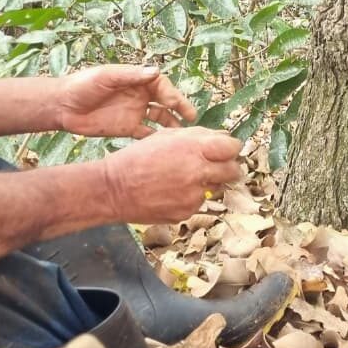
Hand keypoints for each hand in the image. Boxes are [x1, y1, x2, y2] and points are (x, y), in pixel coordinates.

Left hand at [55, 66, 198, 137]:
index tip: (176, 103)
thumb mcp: (106, 77)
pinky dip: (158, 138)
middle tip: (192, 118)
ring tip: (183, 135)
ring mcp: (135, 112)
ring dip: (172, 124)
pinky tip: (167, 146)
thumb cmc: (83, 85)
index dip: (172, 94)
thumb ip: (130, 76)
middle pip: (166, 101)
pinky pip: (148, 133)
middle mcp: (140, 95)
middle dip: (180, 108)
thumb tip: (155, 71)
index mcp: (136, 80)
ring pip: (160, 118)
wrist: (62, 106)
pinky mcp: (128, 128)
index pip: (161, 85)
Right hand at [100, 127, 243, 224]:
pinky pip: (199, 203)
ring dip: (208, 182)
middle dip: (227, 167)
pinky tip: (172, 191)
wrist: (114, 190)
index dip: (230, 148)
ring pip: (217, 188)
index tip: (226, 150)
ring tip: (183, 178)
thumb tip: (223, 137)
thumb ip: (198, 135)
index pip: (232, 148)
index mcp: (193, 149)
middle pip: (233, 171)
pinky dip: (191, 197)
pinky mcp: (186, 212)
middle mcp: (198, 173)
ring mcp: (193, 196)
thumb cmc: (137, 159)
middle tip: (214, 166)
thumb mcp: (166, 136)